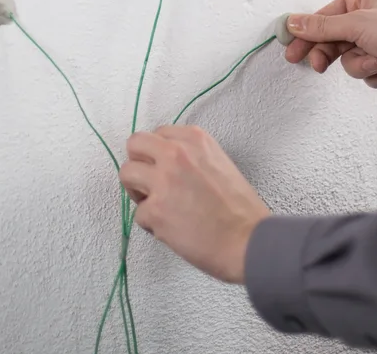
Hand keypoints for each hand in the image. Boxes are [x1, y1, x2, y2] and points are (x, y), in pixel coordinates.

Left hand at [119, 125, 269, 283]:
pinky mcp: (155, 210)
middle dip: (139, 164)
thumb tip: (166, 164)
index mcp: (195, 140)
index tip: (165, 169)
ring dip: (138, 192)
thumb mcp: (220, 163)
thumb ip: (192, 156)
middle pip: (134, 145)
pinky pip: (138, 213)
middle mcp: (176, 154)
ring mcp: (163, 181)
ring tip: (158, 206)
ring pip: (126, 174)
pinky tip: (172, 229)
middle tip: (150, 184)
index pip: (157, 134)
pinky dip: (151, 224)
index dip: (157, 154)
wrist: (249, 242)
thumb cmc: (241, 210)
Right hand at [284, 0, 376, 103]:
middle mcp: (371, 15)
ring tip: (376, 63)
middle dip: (331, 53)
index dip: (307, 34)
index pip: (325, 16)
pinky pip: (365, 71)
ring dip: (359, 64)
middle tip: (317, 66)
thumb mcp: (359, 25)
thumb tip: (293, 22)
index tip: (291, 50)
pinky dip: (374, 73)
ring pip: (349, 58)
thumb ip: (323, 27)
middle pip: (334, 38)